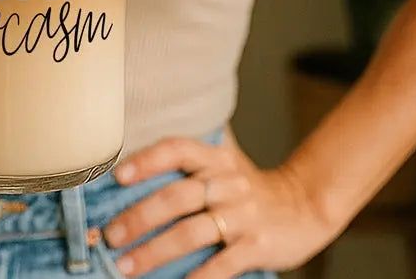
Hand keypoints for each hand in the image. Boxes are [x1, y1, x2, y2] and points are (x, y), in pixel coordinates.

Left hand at [97, 130, 338, 277]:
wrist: (305, 206)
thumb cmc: (250, 186)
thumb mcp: (225, 161)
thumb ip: (191, 158)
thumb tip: (136, 156)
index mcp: (216, 158)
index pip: (176, 149)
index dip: (146, 160)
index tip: (117, 176)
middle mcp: (227, 182)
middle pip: (176, 197)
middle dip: (138, 217)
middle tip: (110, 235)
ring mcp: (243, 215)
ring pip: (191, 233)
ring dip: (154, 252)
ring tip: (126, 266)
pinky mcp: (257, 247)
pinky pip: (221, 265)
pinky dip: (197, 277)